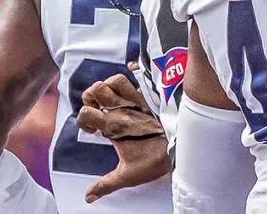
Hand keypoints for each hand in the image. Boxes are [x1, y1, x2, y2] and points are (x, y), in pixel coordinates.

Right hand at [76, 74, 169, 201]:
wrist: (182, 145)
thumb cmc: (156, 158)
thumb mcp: (128, 175)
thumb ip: (106, 184)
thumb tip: (88, 196)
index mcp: (114, 126)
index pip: (86, 112)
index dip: (84, 118)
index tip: (92, 128)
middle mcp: (123, 109)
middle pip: (96, 89)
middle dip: (92, 96)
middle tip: (98, 107)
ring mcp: (137, 99)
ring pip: (116, 79)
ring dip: (109, 84)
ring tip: (112, 95)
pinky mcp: (150, 93)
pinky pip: (139, 74)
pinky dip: (133, 70)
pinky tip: (132, 74)